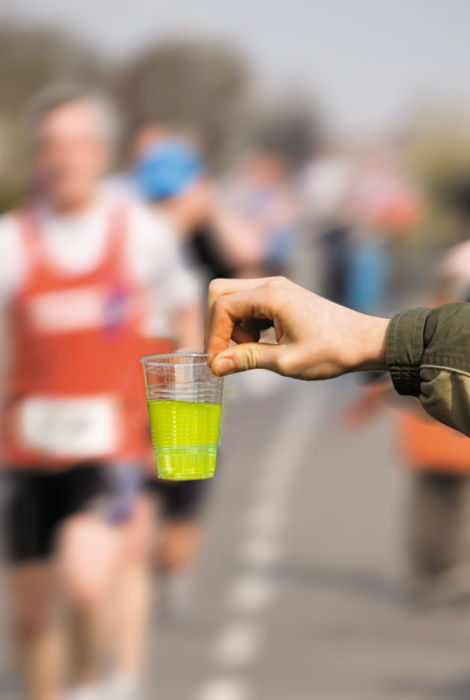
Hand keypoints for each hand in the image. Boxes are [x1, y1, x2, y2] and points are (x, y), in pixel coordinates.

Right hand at [205, 277, 389, 378]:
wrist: (364, 342)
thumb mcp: (286, 361)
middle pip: (220, 293)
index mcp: (270, 295)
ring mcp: (276, 289)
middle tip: (227, 354)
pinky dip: (245, 325)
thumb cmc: (332, 351)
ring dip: (232, 327)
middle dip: (217, 326)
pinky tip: (261, 344)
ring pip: (232, 299)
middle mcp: (270, 284)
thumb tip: (216, 366)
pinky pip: (248, 305)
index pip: (222, 306)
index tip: (218, 363)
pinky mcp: (280, 298)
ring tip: (251, 351)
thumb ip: (248, 359)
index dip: (214, 336)